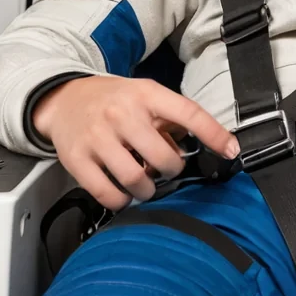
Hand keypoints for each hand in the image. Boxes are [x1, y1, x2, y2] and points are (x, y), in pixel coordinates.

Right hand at [32, 76, 239, 210]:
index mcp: (146, 94)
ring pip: (136, 179)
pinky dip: (122, 201)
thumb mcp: (145, 96)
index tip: (231, 150)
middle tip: (167, 169)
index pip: (188, 113)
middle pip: (163, 157)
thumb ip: (170, 119)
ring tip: (146, 183)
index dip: (213, 133)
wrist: (65, 99)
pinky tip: (124, 193)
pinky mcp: (77, 160)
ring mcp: (97, 137)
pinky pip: (107, 193)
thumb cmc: (114, 100)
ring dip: (148, 190)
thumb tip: (196, 148)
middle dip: (172, 170)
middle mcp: (122, 114)